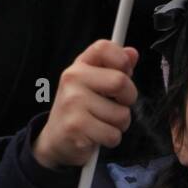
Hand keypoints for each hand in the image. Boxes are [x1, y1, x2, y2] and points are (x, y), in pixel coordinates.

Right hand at [33, 39, 138, 170]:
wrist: (55, 138)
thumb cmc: (80, 108)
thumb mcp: (94, 83)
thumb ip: (115, 68)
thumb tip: (132, 53)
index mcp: (79, 65)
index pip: (104, 47)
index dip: (122, 59)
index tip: (124, 73)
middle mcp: (73, 79)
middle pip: (120, 82)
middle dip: (128, 99)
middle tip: (117, 104)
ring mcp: (73, 102)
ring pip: (121, 114)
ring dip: (119, 124)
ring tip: (102, 122)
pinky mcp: (76, 127)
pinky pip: (113, 135)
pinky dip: (111, 139)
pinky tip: (97, 135)